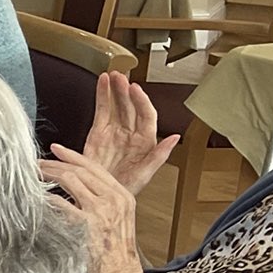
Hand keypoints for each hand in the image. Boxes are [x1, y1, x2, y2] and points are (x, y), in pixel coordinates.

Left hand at [39, 145, 149, 272]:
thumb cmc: (115, 251)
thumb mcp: (118, 218)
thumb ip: (102, 199)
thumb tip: (76, 183)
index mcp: (122, 196)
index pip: (95, 167)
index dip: (72, 155)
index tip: (56, 149)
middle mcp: (113, 199)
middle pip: (79, 170)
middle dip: (54, 163)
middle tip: (36, 163)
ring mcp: (99, 212)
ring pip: (70, 179)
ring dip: (48, 174)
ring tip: (32, 175)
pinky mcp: (85, 225)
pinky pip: (60, 203)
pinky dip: (46, 197)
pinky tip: (35, 196)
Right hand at [81, 71, 179, 194]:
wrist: (99, 197)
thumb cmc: (123, 189)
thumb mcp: (145, 175)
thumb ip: (160, 155)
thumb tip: (175, 137)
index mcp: (145, 142)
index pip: (146, 115)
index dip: (141, 100)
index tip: (135, 89)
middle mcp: (130, 134)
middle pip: (131, 106)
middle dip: (125, 90)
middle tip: (121, 77)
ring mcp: (114, 132)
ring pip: (116, 105)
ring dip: (114, 89)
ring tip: (112, 76)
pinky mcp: (98, 133)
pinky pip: (102, 111)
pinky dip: (101, 96)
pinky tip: (102, 84)